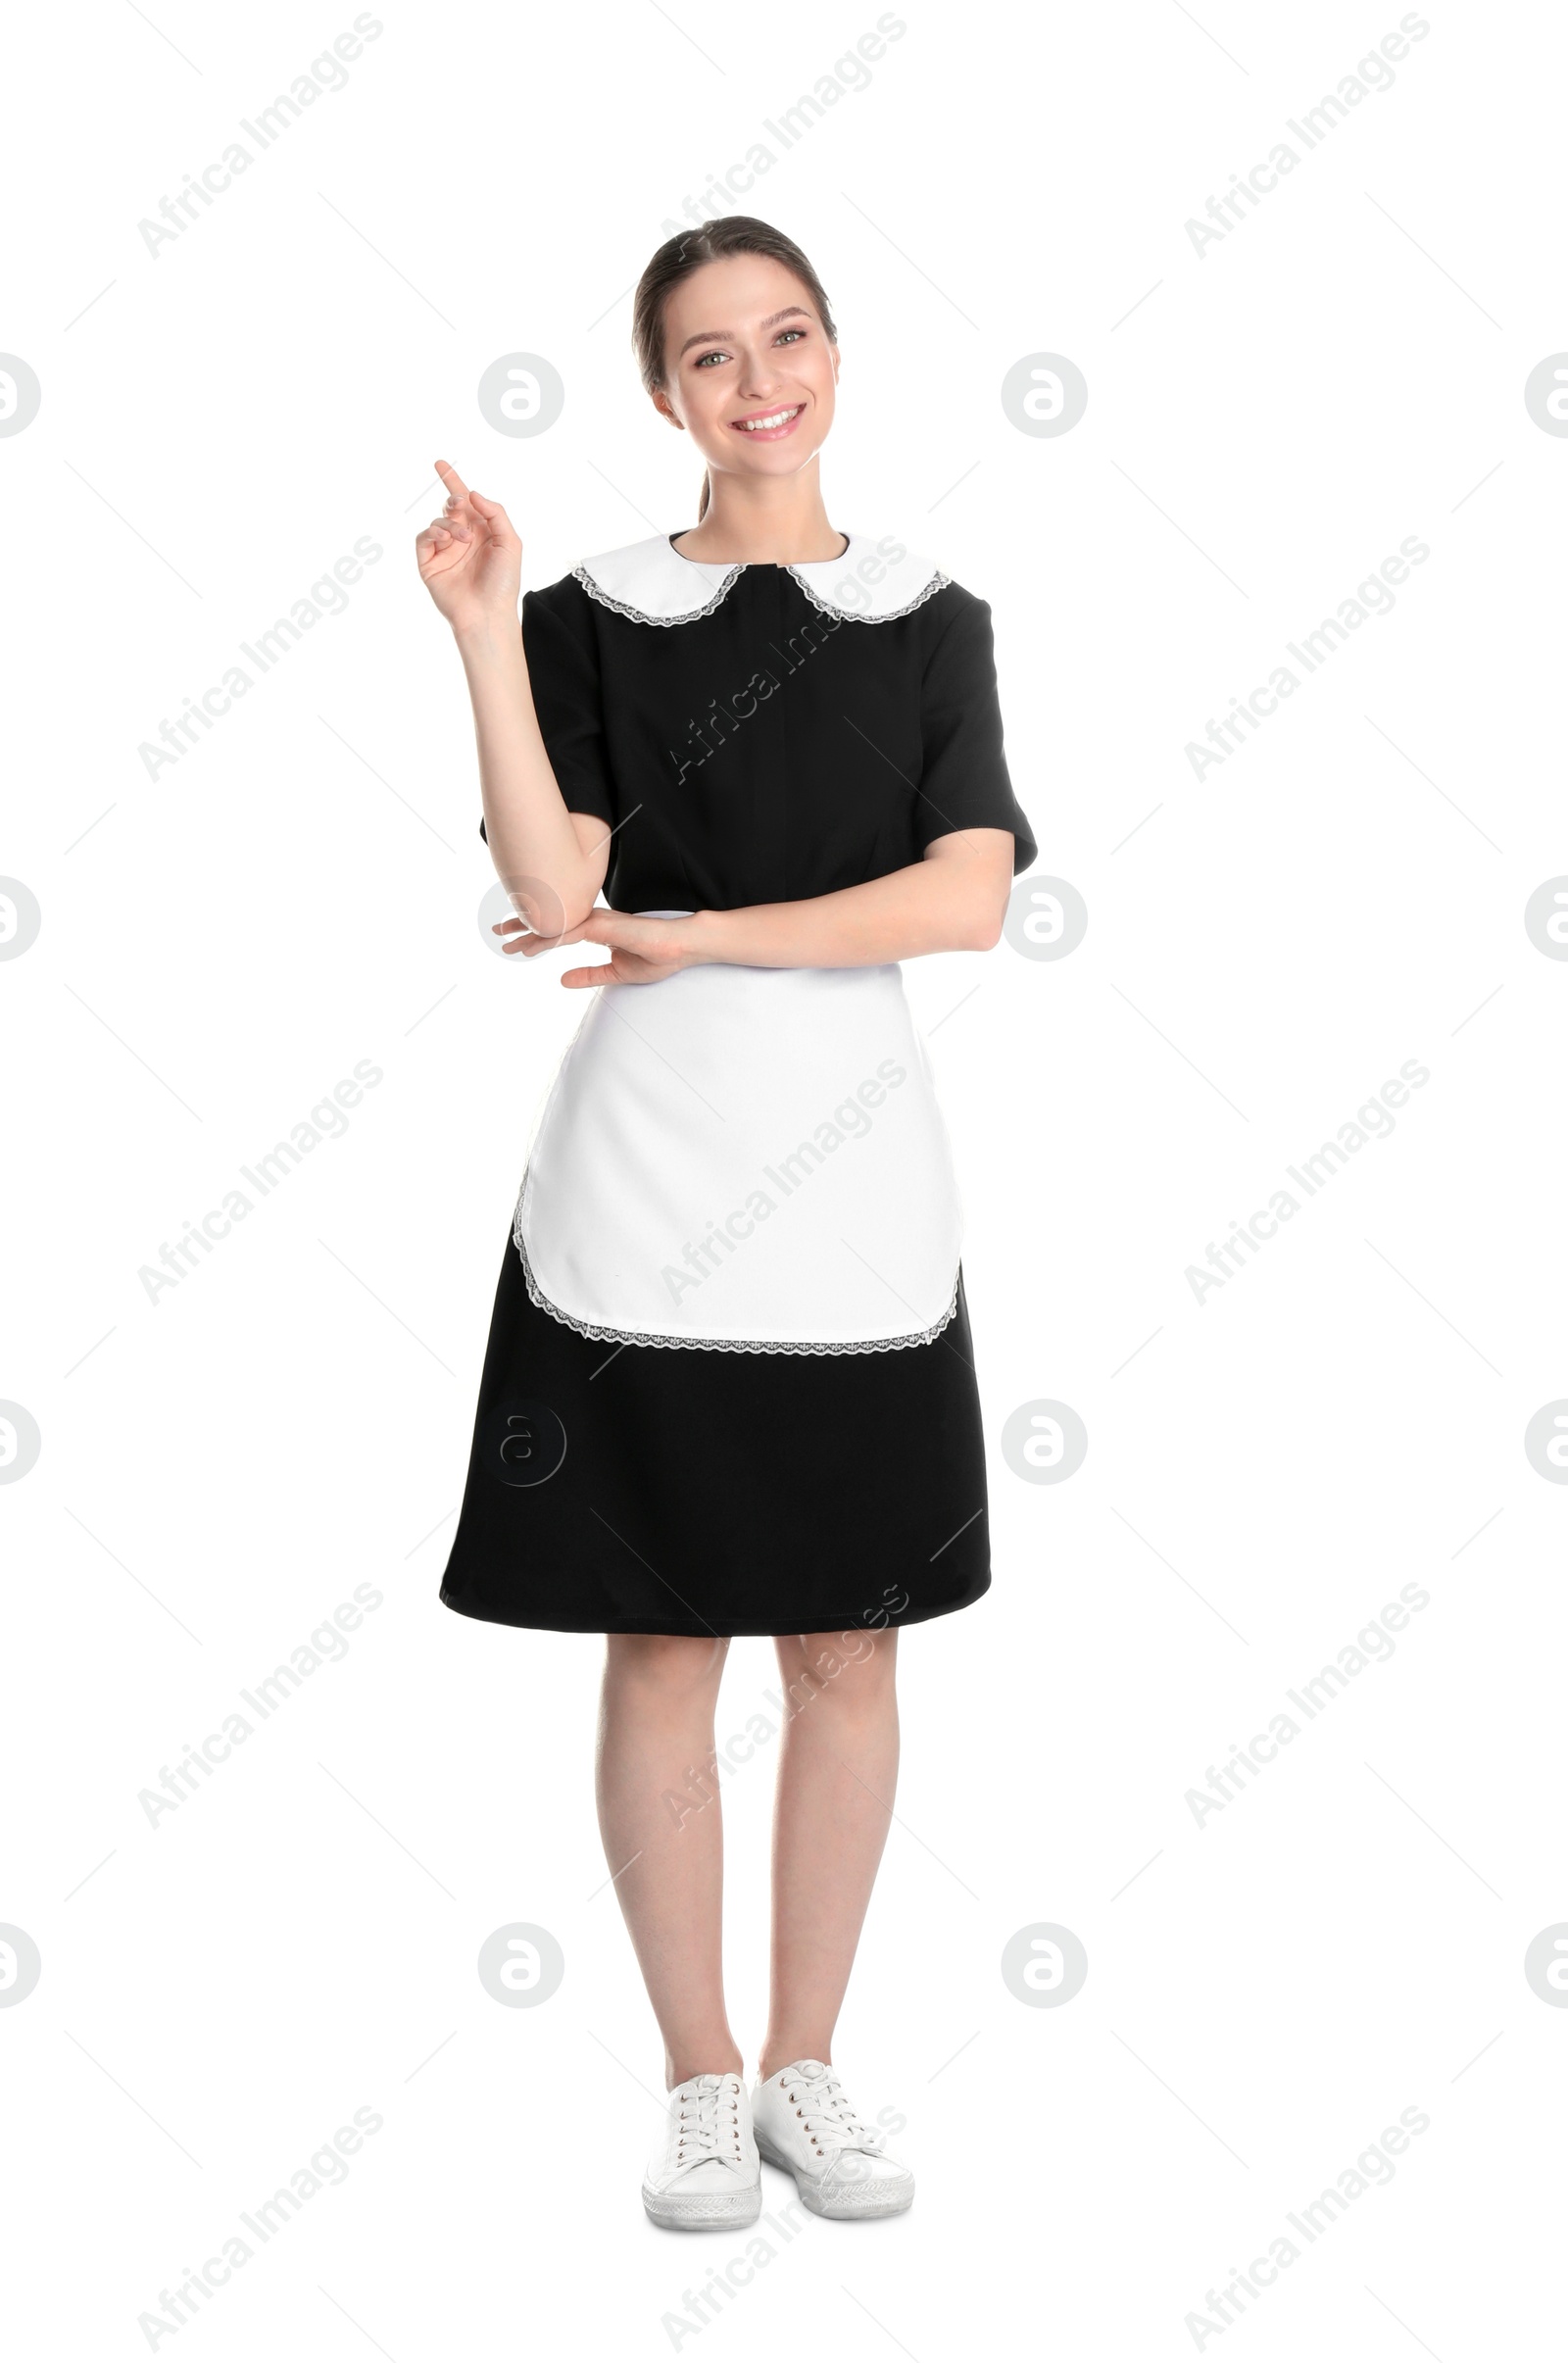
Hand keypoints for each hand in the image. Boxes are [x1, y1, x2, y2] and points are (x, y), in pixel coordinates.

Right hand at [415, 459, 521, 632]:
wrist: (487, 613)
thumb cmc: (503, 582)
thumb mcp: (510, 542)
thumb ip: (495, 513)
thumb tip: (472, 494)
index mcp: (482, 532)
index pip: (466, 502)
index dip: (453, 481)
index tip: (440, 464)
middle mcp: (462, 539)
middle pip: (450, 507)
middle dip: (454, 500)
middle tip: (460, 504)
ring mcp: (445, 551)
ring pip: (438, 521)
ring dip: (449, 523)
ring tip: (462, 538)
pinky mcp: (429, 563)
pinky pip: (424, 538)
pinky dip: (433, 532)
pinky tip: (446, 539)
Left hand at [491, 907, 709, 988]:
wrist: (683, 947)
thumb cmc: (657, 956)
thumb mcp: (615, 973)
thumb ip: (588, 975)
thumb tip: (561, 980)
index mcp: (596, 928)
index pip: (558, 927)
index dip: (534, 932)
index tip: (511, 939)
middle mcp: (594, 921)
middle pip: (551, 920)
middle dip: (522, 925)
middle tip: (496, 930)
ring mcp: (600, 922)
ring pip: (558, 925)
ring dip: (531, 933)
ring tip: (508, 941)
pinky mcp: (608, 927)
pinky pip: (574, 933)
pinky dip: (553, 938)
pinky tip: (535, 946)